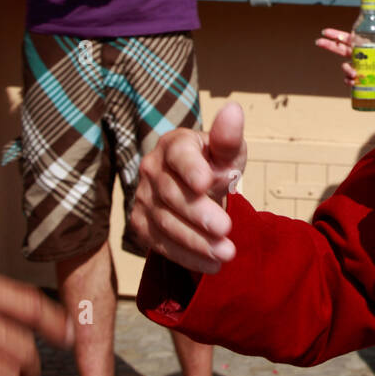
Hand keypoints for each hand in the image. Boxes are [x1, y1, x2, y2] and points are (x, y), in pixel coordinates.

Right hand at [131, 103, 247, 273]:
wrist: (196, 187)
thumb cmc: (215, 163)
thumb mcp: (227, 151)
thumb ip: (228, 137)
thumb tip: (234, 109)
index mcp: (174, 144)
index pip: (180, 156)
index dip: (191, 169)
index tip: (207, 183)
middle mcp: (151, 169)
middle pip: (173, 195)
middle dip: (200, 215)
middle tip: (226, 229)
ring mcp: (142, 198)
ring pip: (166, 223)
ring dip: (196, 242)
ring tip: (227, 253)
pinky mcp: (140, 224)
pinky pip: (161, 245)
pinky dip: (188, 257)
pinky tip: (213, 265)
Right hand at [316, 28, 374, 95]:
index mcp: (364, 48)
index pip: (348, 39)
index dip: (337, 35)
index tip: (326, 32)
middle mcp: (359, 57)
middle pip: (340, 49)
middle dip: (329, 45)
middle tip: (318, 41)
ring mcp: (357, 68)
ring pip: (345, 67)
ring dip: (346, 70)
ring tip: (354, 75)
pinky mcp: (358, 80)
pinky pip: (348, 80)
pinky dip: (349, 81)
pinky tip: (354, 82)